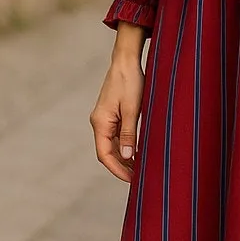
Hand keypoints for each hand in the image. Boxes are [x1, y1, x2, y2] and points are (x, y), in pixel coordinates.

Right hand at [90, 26, 145, 181]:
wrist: (126, 61)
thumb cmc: (130, 82)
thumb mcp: (132, 109)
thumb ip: (129, 134)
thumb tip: (128, 157)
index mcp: (100, 123)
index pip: (105, 154)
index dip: (117, 169)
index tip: (132, 179)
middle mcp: (99, 122)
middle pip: (107, 152)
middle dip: (122, 166)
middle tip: (139, 178)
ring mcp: (105, 118)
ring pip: (112, 144)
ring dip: (124, 157)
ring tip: (140, 167)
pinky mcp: (112, 114)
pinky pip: (116, 135)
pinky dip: (125, 145)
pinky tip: (137, 151)